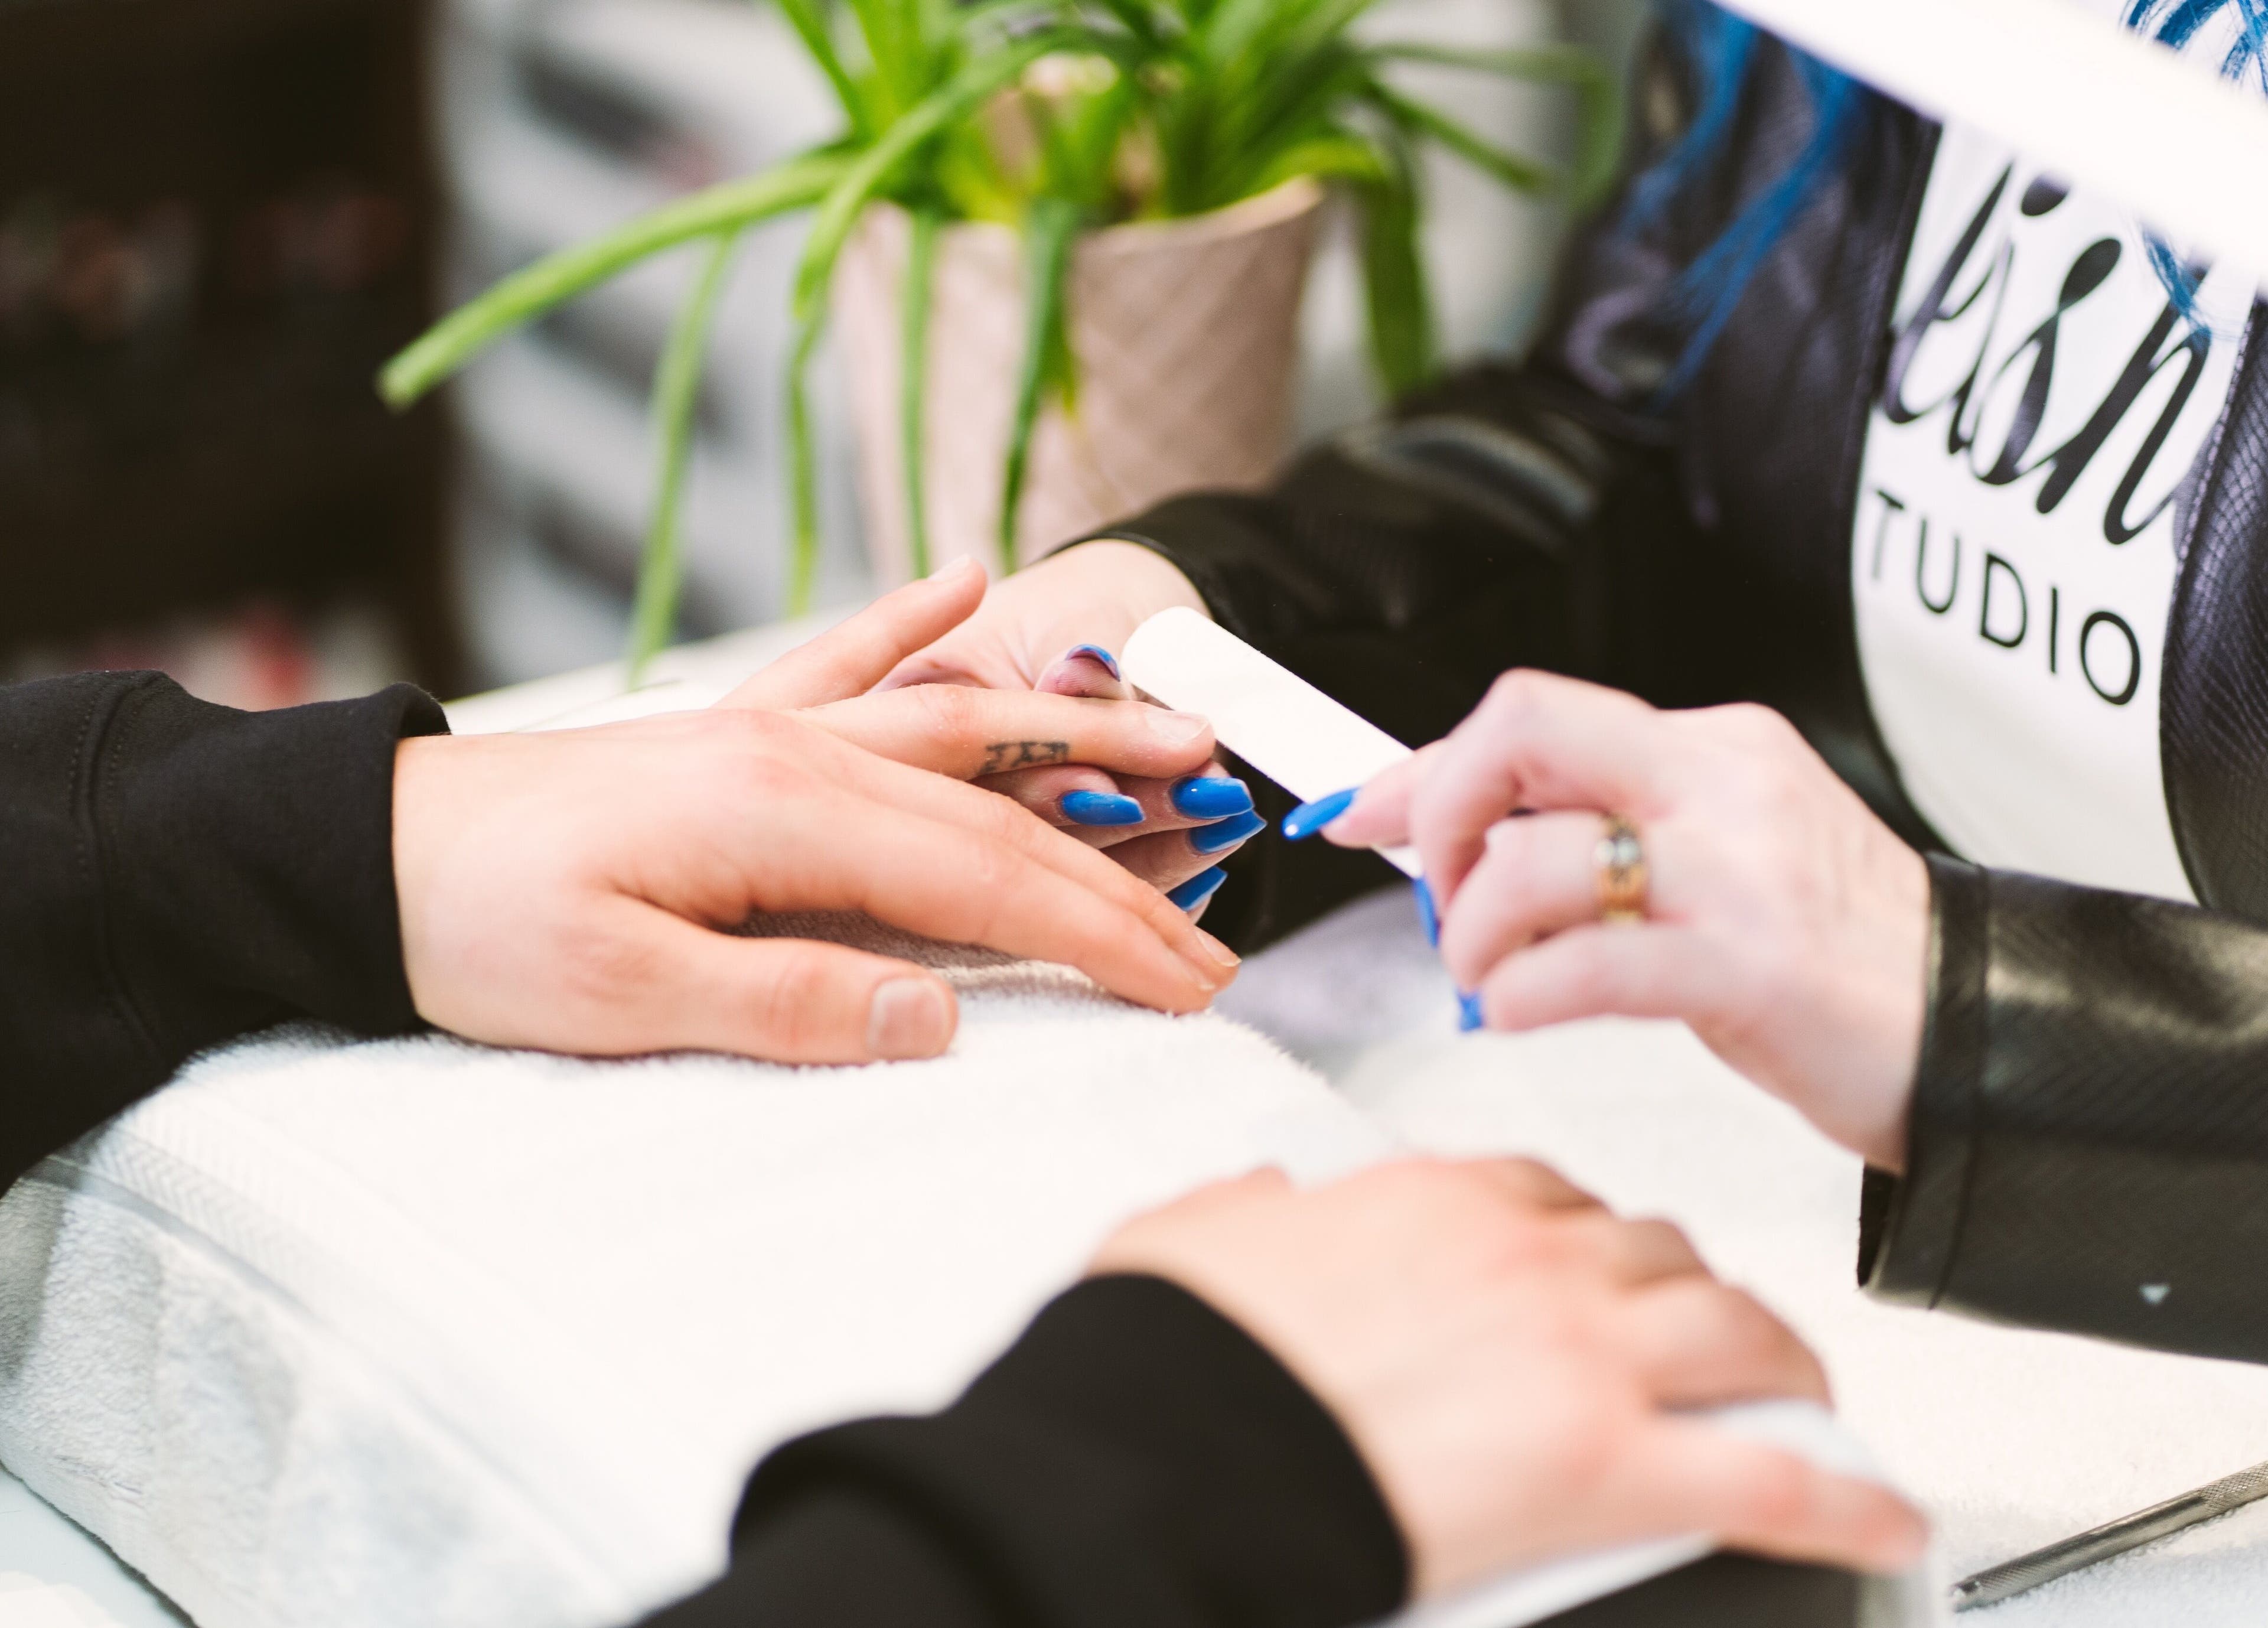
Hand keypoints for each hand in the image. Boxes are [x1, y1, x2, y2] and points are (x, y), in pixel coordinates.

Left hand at [394, 576, 1241, 1064]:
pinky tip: (963, 575)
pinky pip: (840, 664)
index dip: (1103, 935)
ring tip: (1179, 735)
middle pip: (998, 810)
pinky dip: (906, 621)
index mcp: (784, 815)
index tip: (1193, 982)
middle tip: (1220, 928)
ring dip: (1071, 738)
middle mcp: (797, 752)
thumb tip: (939, 1011)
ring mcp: (769, 728)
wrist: (365, 852)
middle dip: (1122, 871)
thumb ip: (787, 998)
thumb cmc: (479, 930)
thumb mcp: (619, 996)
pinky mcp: (732, 731)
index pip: (987, 881)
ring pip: (954, 726)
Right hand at [1093, 1158, 1927, 1596]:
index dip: (1587, 1229)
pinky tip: (1883, 1516)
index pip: (1547, 1191)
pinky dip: (1846, 1498)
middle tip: (1703, 1321)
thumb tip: (1261, 1199)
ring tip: (1796, 1389)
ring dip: (1777, 1359)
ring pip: (1734, 1330)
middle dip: (1688, 1285)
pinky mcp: (1611, 1468)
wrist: (1179, 1446)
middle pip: (1655, 1252)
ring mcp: (1578, 1356)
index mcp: (1430, 1202)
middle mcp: (1523, 1260)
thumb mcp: (1191, 1237)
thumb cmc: (1180, 1357)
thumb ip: (1248, 1209)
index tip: (1595, 1256)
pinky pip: (1771, 1475)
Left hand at [1328, 671, 1928, 1169]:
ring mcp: (1735, 871)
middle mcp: (1720, 783)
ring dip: (1469, 931)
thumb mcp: (1717, 862)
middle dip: (1439, 811)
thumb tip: (1469, 842)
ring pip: (1529, 857)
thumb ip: (1606, 835)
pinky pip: (1579, 965)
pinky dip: (1515, 994)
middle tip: (1440, 895)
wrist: (1982, 1037)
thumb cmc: (1840, 961)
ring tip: (1484, 978)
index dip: (1421, 767)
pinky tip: (1515, 1014)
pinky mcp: (1748, 965)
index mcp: (1713, 748)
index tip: (1358, 813)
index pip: (1530, 718)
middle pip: (1518, 730)